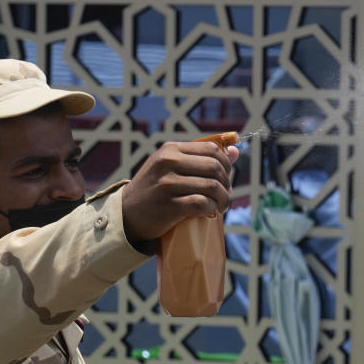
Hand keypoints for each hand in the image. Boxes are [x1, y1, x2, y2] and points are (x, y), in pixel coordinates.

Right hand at [121, 141, 239, 245]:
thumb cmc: (155, 189)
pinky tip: (210, 212)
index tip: (225, 177)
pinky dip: (212, 208)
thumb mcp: (173, 167)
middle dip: (226, 183)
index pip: (212, 149)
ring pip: (212, 186)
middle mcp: (168, 162)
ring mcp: (167, 184)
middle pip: (215, 167)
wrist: (127, 214)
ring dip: (223, 199)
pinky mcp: (168, 205)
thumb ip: (202, 158)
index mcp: (171, 149)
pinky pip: (202, 203)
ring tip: (221, 205)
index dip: (226, 164)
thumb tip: (236, 151)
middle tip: (224, 194)